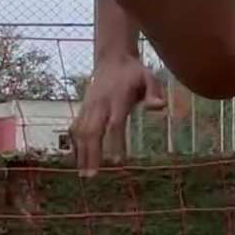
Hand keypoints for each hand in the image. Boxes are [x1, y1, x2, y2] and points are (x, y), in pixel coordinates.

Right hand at [70, 56, 166, 175]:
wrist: (112, 58)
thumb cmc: (134, 72)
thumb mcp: (149, 77)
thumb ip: (154, 92)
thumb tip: (160, 107)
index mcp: (117, 99)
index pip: (114, 125)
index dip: (114, 143)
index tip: (116, 162)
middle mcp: (100, 104)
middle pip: (92, 132)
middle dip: (92, 154)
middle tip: (92, 175)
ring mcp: (89, 106)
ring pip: (81, 132)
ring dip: (81, 153)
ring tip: (83, 174)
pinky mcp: (83, 107)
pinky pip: (76, 127)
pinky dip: (74, 144)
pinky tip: (76, 160)